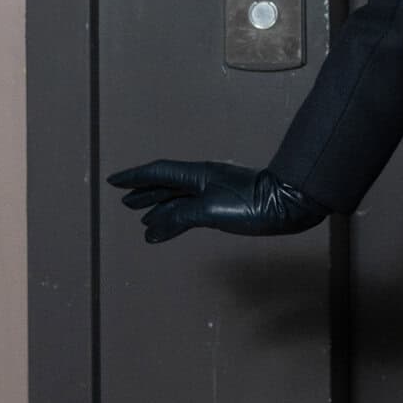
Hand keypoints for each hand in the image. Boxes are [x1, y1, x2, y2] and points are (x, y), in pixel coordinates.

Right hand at [104, 158, 332, 243]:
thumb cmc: (251, 204)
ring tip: (143, 220)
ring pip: (179, 198)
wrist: (288, 203)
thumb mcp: (209, 211)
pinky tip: (173, 231)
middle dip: (145, 193)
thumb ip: (179, 217)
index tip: (113, 182)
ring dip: (160, 208)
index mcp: (197, 174)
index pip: (157, 172)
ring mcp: (215, 192)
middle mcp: (203, 179)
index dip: (134, 177)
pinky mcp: (227, 206)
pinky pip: (192, 211)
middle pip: (167, 184)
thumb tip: (151, 230)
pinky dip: (178, 220)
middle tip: (126, 203)